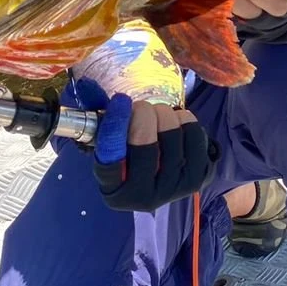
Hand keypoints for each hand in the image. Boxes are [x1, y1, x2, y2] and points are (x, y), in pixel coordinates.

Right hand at [92, 95, 214, 210]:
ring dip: (165, 115)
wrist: (162, 174)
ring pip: (172, 135)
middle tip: (140, 107)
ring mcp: (174, 190)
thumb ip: (100, 118)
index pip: (111, 160)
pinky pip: (196, 135)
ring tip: (159, 116)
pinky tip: (178, 125)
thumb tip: (87, 87)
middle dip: (143, 114)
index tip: (120, 101)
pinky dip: (186, 120)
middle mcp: (143, 198)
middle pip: (145, 145)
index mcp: (114, 192)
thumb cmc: (128, 154)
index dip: (115, 127)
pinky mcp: (199, 178)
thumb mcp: (108, 142)